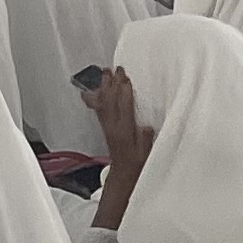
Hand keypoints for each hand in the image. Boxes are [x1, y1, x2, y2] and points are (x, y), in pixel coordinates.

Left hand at [85, 68, 153, 227]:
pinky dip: (98, 96)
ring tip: (104, 72)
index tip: (125, 77)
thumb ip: (146, 138)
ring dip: (104, 86)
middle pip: (111, 100)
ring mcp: (107, 125)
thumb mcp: (147, 152)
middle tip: (114, 68)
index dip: (124, 91)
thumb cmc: (139, 163)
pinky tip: (95, 89)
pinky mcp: (105, 126)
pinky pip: (99, 108)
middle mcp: (113, 126)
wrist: (124, 174)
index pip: (124, 107)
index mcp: (125, 131)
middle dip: (112, 83)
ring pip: (103, 102)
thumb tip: (146, 125)